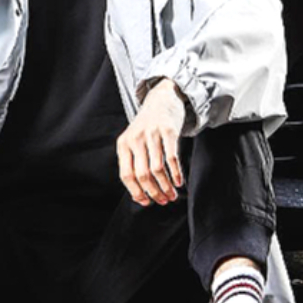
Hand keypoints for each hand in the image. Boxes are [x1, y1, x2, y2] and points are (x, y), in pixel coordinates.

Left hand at [117, 78, 185, 206]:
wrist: (161, 100)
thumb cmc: (147, 127)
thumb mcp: (133, 141)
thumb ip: (133, 163)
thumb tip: (140, 196)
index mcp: (123, 144)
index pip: (126, 175)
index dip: (136, 192)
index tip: (146, 202)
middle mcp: (135, 139)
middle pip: (142, 175)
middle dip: (153, 192)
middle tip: (163, 201)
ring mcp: (151, 134)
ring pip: (157, 169)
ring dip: (166, 187)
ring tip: (172, 195)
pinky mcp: (168, 131)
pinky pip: (171, 157)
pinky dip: (175, 173)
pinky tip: (179, 182)